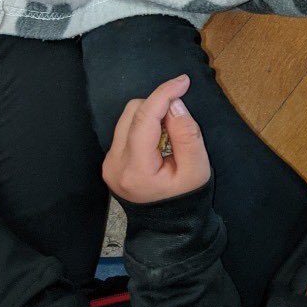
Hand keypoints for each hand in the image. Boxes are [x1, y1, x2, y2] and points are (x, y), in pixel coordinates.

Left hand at [103, 75, 210, 203]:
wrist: (169, 225)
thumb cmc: (185, 197)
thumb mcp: (197, 168)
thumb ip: (187, 134)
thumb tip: (174, 104)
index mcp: (135, 169)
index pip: (144, 119)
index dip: (163, 94)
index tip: (183, 81)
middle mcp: (114, 164)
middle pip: (133, 112)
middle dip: (159, 105)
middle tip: (180, 118)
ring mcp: (109, 163)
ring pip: (127, 116)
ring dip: (152, 114)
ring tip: (170, 133)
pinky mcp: (110, 160)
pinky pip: (126, 128)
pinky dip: (145, 124)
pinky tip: (160, 140)